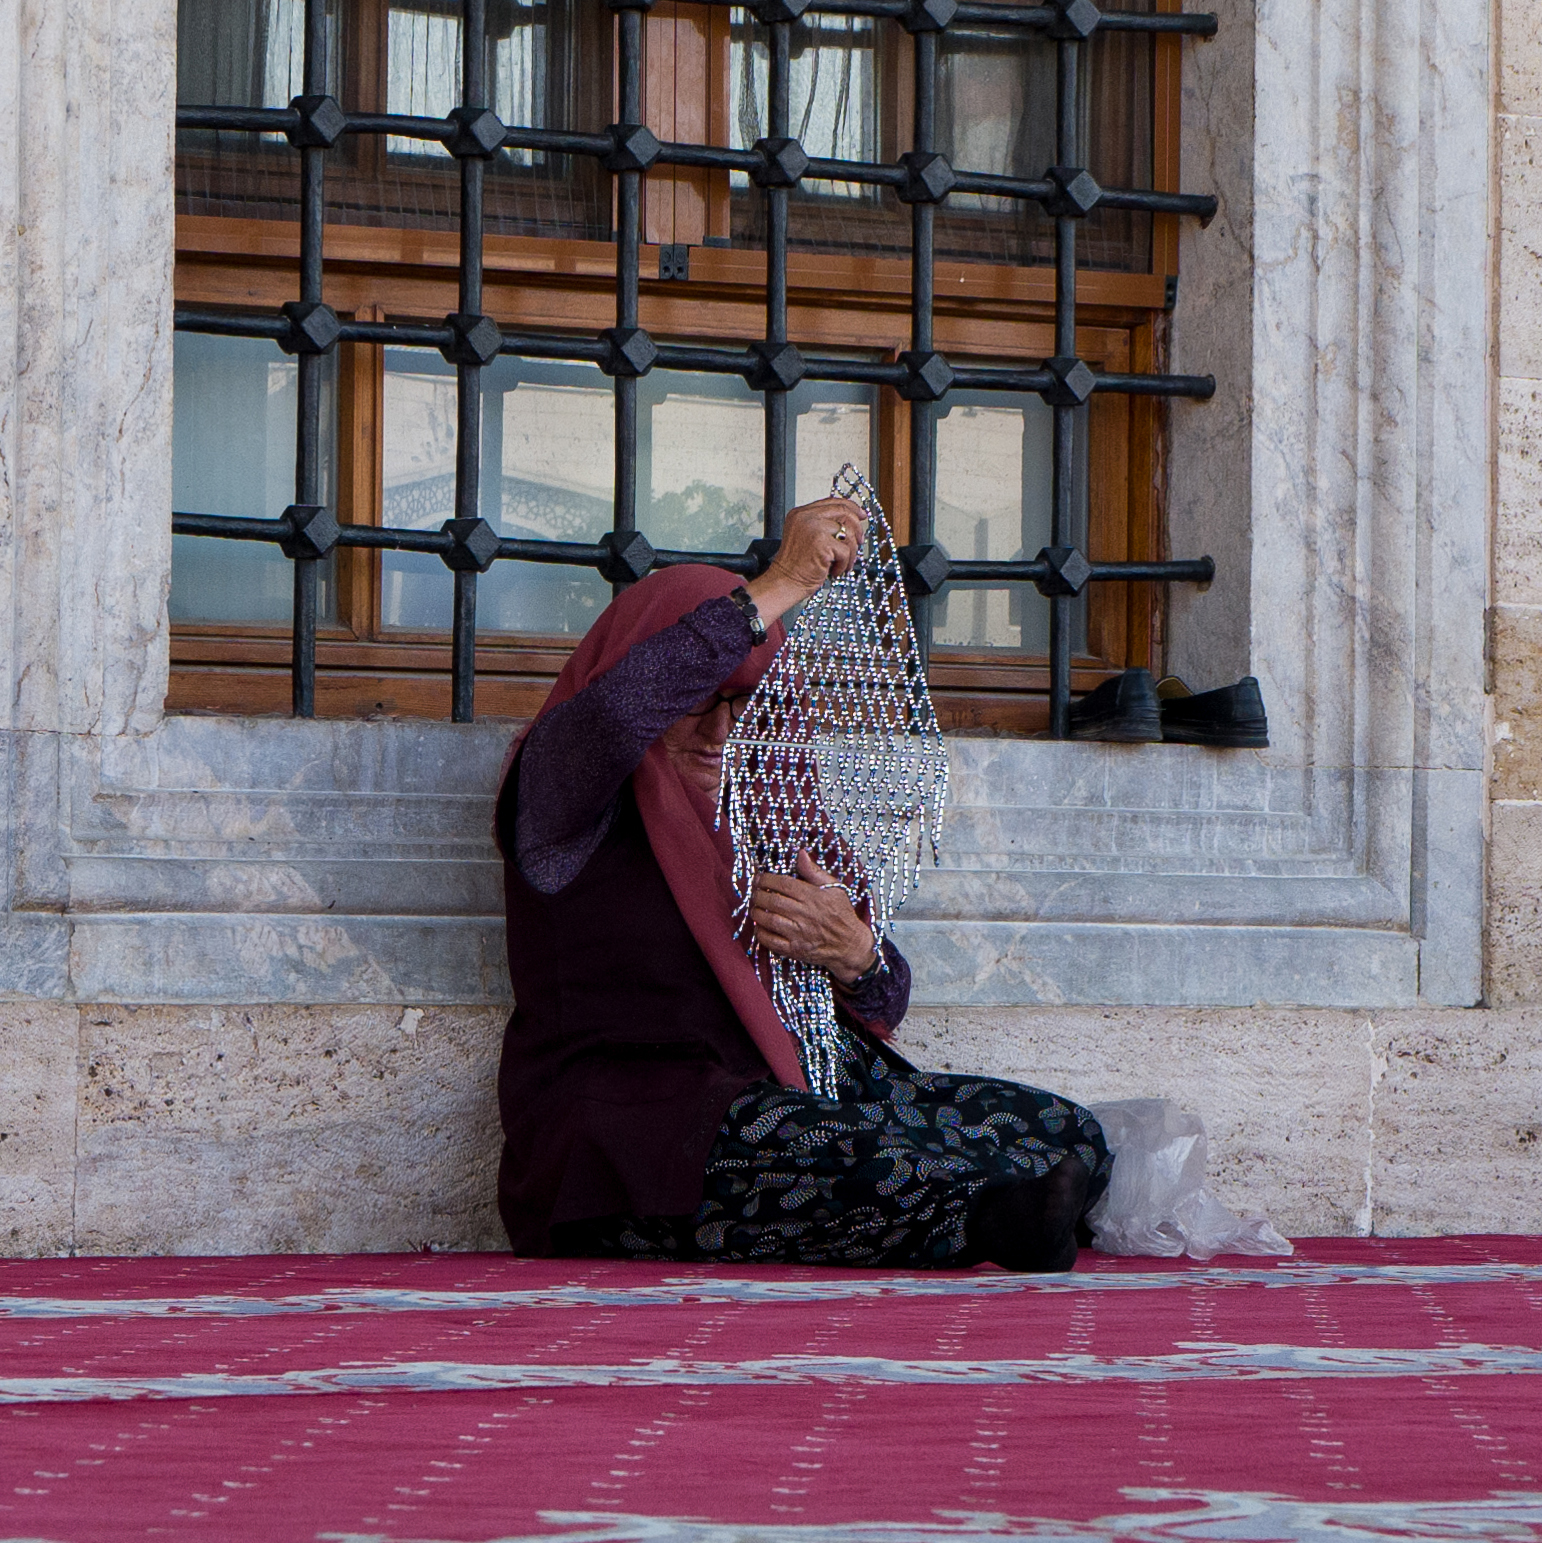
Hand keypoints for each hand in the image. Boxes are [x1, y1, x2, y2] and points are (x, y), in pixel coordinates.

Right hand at [744, 496, 867, 622]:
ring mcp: (814, 528)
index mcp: (801, 513)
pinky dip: (843, 564)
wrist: (785, 582)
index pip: (832, 502)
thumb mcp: (807, 537)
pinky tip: (833, 570)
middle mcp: (806, 517)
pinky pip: (846, 551)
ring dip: (850, 553)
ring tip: (841, 564)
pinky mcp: (822, 543)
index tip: (862, 516)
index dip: (851, 508)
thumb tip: (851, 522)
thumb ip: (823, 525)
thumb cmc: (796, 565)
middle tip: (859, 542)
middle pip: (844, 513)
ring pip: (848, 533)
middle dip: (857, 529)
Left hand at [749, 849, 877, 985]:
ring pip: (769, 920)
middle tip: (754, 893)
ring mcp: (799, 933)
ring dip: (757, 913)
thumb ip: (814, 871)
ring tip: (755, 908)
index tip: (758, 878)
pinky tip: (760, 927)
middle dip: (758, 895)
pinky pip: (771, 941)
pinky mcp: (795, 949)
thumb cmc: (841, 914)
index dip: (766, 880)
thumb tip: (801, 853)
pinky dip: (761, 933)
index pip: (783, 884)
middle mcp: (804, 914)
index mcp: (813, 897)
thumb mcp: (834, 888)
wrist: (850, 944)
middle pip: (772, 901)